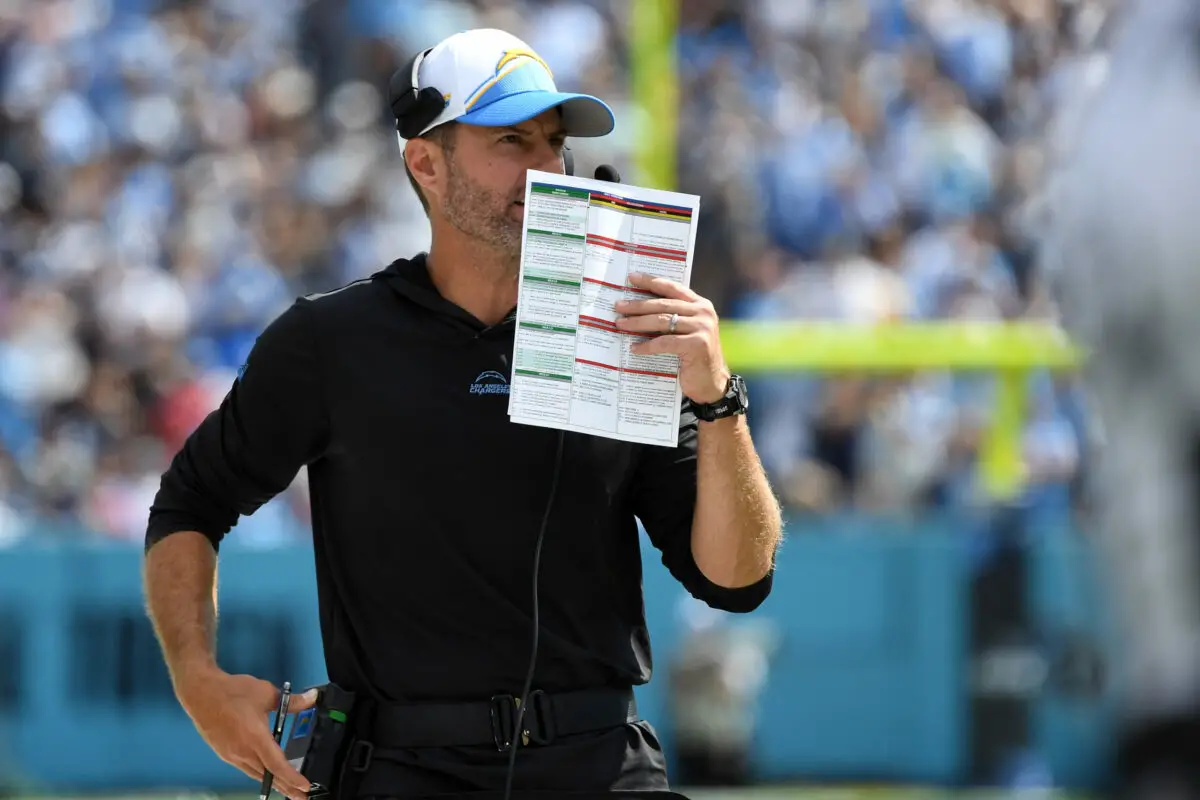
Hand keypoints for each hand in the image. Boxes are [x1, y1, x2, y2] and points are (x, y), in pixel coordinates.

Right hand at [176, 666, 317, 798]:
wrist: (201, 692)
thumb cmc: (233, 691)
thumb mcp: (266, 693)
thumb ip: (292, 701)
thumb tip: (312, 698)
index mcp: (255, 738)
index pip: (277, 764)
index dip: (292, 778)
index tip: (305, 787)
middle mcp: (243, 752)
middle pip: (268, 775)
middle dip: (286, 788)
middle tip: (302, 798)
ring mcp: (231, 755)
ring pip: (256, 774)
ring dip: (273, 783)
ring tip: (288, 790)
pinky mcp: (224, 754)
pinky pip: (246, 768)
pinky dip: (260, 774)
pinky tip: (266, 774)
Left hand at [614, 272, 730, 404]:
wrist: (712, 384)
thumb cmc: (694, 357)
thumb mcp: (686, 332)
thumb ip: (673, 317)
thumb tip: (639, 309)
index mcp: (700, 304)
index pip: (672, 287)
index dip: (651, 281)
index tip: (631, 278)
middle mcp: (703, 312)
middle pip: (663, 304)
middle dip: (638, 305)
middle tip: (618, 306)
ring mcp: (702, 328)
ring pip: (662, 321)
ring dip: (638, 323)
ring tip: (620, 324)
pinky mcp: (697, 344)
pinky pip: (664, 342)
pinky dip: (647, 345)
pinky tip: (634, 348)